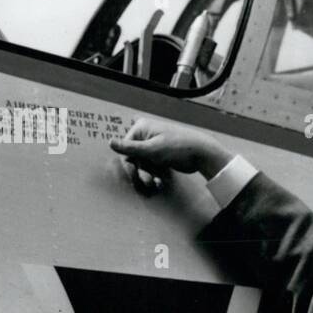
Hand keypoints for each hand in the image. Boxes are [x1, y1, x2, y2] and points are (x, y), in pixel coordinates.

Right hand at [109, 118, 231, 194]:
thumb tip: (110, 143)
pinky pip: (150, 166)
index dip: (129, 164)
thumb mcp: (151, 149)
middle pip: (132, 158)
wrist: (202, 154)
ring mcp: (152, 145)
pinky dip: (153, 174)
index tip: (134, 176)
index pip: (125, 149)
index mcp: (141, 128)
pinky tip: (159, 181)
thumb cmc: (178, 147)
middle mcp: (145, 135)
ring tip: (154, 183)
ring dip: (146, 175)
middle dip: (139, 172)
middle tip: (145, 184)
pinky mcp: (159, 155)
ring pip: (141, 165)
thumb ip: (129, 148)